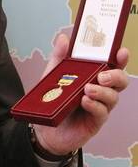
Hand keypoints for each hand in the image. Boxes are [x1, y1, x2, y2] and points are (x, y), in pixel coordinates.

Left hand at [34, 33, 128, 156]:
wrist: (46, 128)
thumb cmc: (55, 99)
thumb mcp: (53, 74)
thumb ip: (59, 56)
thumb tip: (64, 38)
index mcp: (94, 76)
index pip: (113, 65)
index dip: (120, 58)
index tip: (121, 52)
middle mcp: (101, 90)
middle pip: (120, 81)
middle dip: (116, 75)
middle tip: (103, 75)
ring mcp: (100, 106)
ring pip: (113, 97)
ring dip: (102, 91)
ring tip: (88, 89)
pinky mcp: (95, 121)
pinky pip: (102, 112)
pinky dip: (94, 105)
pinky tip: (85, 101)